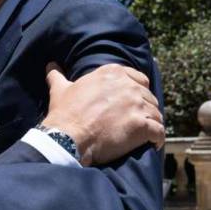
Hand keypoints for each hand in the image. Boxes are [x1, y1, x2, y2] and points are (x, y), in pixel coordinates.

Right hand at [42, 63, 164, 166]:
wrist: (67, 137)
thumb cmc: (65, 114)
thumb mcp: (60, 90)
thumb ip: (58, 76)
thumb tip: (51, 65)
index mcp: (111, 73)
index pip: (138, 79)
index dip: (137, 92)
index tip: (131, 103)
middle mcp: (128, 86)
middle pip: (148, 96)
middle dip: (144, 109)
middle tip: (135, 121)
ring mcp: (137, 105)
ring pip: (156, 113)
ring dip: (152, 123)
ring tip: (144, 134)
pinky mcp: (142, 125)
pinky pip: (159, 131)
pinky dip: (157, 139)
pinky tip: (152, 144)